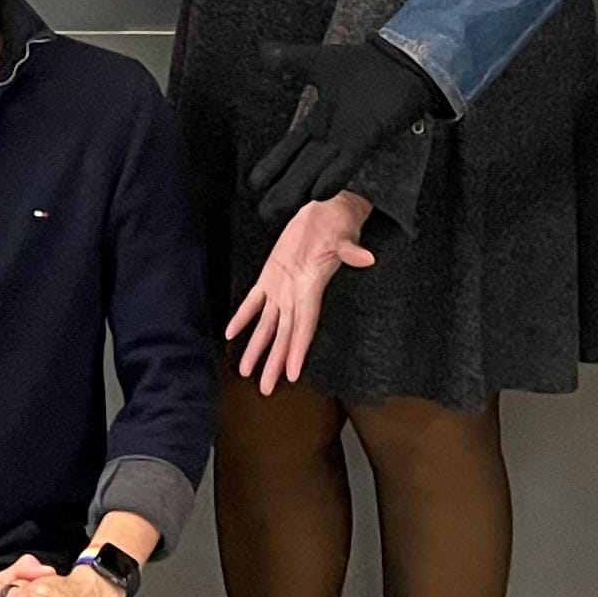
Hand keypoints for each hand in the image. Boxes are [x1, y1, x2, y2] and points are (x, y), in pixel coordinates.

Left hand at [230, 191, 373, 392]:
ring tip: (245, 370)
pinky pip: (253, 301)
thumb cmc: (338, 221)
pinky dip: (242, 317)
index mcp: (311, 288)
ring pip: (267, 325)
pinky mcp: (271, 275)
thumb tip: (366, 257)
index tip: (291, 374)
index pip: (304, 325)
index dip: (297, 350)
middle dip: (274, 362)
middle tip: (266, 388)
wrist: (327, 207)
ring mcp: (282, 287)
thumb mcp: (344, 234)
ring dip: (257, 347)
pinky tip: (231, 333)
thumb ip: (351, 250)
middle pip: (284, 335)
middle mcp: (295, 294)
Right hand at [245, 41, 443, 221]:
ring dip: (299, 191)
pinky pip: (346, 161)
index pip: (289, 148)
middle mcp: (330, 135)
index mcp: (319, 121)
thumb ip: (289, 60)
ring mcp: (348, 138)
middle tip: (263, 213)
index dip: (272, 165)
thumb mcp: (319, 61)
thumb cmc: (367, 65)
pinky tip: (318, 193)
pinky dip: (333, 176)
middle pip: (300, 167)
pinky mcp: (367, 136)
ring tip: (279, 212)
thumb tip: (263, 52)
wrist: (405, 64)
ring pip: (316, 170)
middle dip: (280, 190)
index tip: (253, 183)